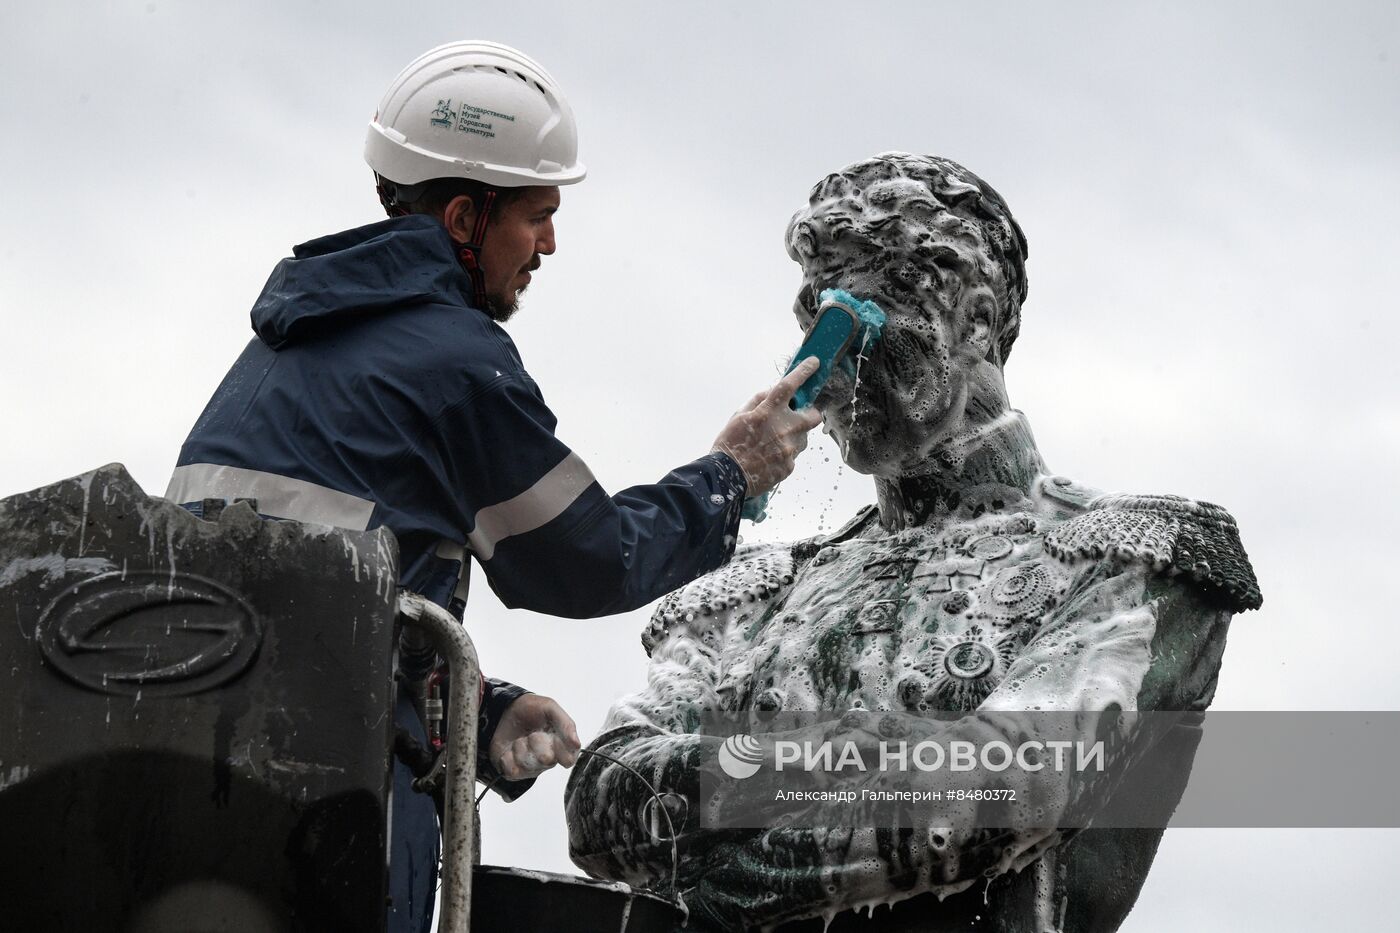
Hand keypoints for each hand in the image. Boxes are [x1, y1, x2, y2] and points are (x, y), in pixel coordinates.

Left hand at [488, 693, 581, 780]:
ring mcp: (531, 767)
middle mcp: (547, 759)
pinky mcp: (514, 772)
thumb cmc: (530, 710)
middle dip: (537, 742)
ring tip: (520, 738)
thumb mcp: (550, 708)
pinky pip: (513, 771)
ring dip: (520, 747)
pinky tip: (510, 748)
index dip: (560, 749)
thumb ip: (566, 724)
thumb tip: (576, 744)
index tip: (553, 737)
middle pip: (547, 760)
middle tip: (533, 733)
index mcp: (561, 746)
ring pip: (528, 764)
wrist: (504, 710)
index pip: (568, 759)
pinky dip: (508, 757)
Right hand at [711, 357, 824, 496]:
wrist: (727, 479)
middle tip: (796, 417)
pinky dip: (784, 454)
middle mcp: (784, 429)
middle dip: (809, 414)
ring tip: (772, 444)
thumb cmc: (729, 444)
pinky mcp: (790, 466)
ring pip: (802, 438)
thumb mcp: (738, 416)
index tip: (814, 363)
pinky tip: (768, 458)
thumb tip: (772, 391)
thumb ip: (759, 400)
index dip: (804, 371)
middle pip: (813, 416)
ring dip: (793, 436)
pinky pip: (793, 455)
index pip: (790, 385)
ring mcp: (789, 449)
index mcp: (768, 412)